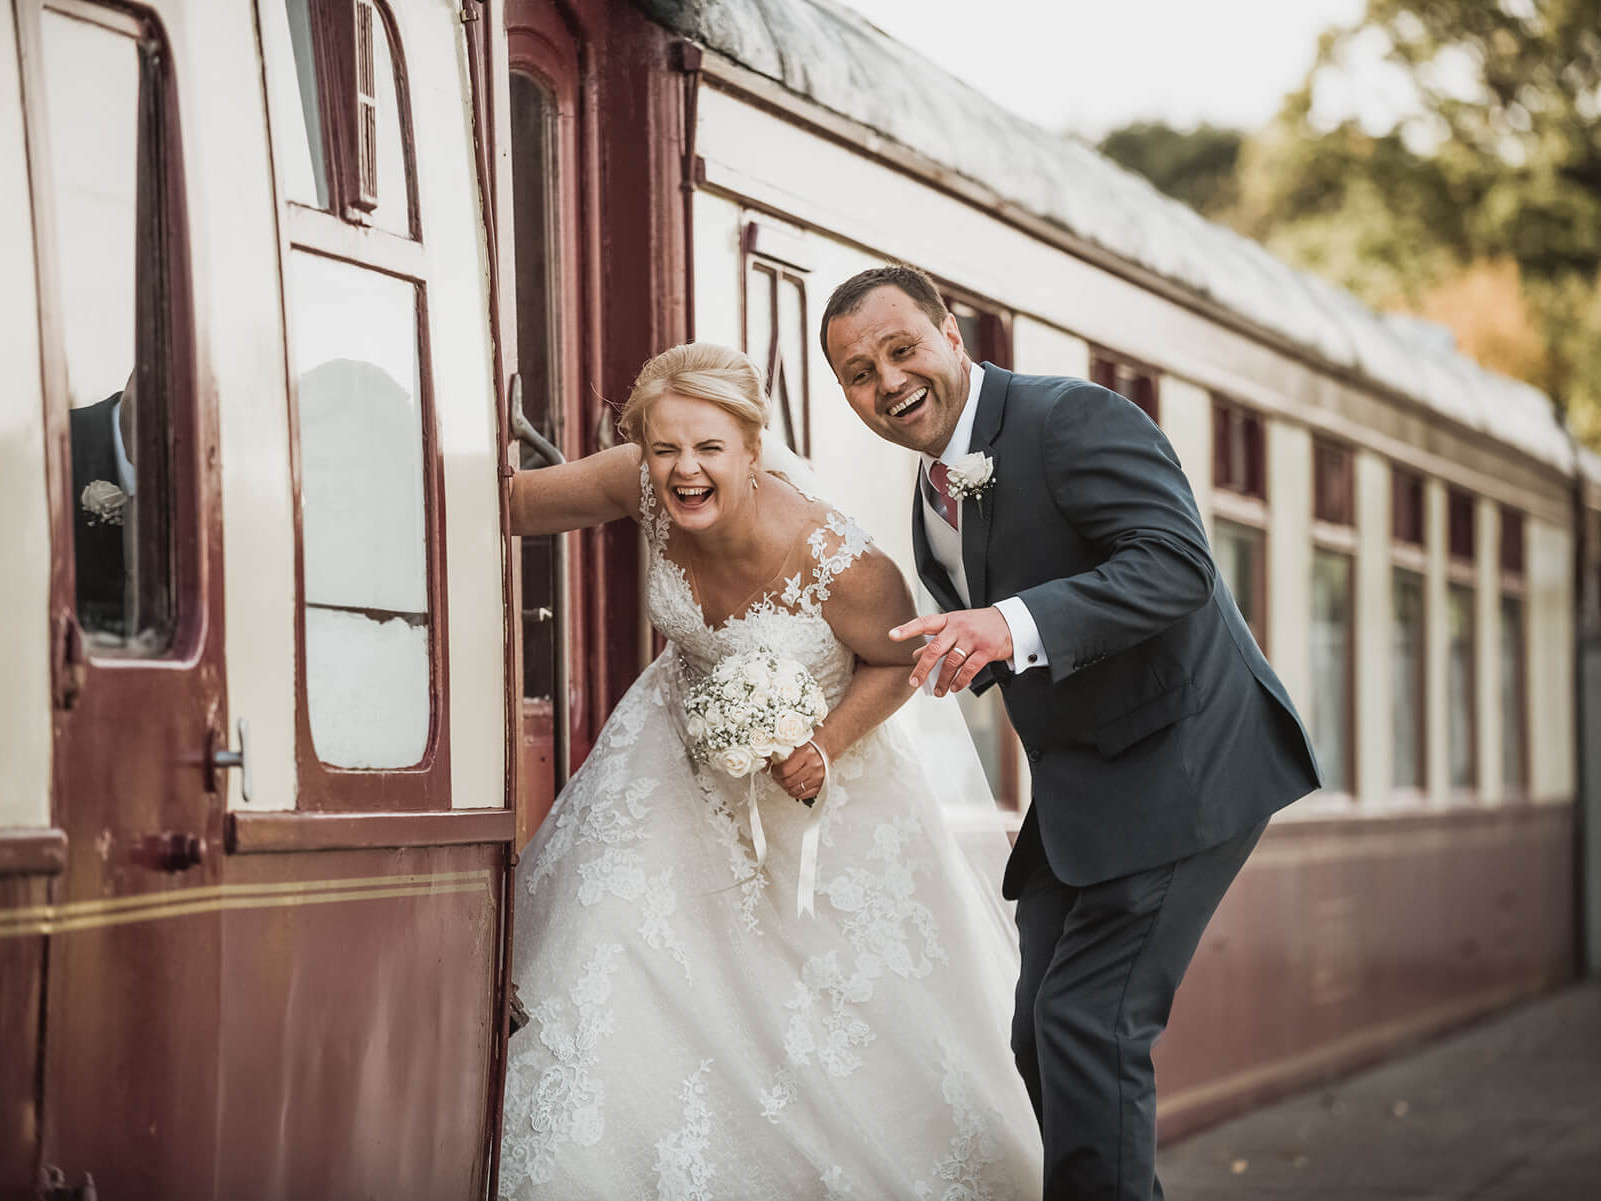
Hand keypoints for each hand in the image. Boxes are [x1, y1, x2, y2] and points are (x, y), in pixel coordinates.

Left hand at [769, 739, 827, 804]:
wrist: (825, 749)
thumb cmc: (810, 747)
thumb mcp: (795, 745)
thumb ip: (782, 753)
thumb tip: (768, 763)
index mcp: (806, 754)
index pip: (784, 770)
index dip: (775, 772)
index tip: (773, 770)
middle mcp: (814, 766)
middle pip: (788, 782)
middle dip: (778, 780)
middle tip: (777, 776)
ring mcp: (818, 778)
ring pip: (794, 791)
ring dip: (785, 787)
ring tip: (784, 781)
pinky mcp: (821, 785)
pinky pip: (803, 795)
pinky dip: (795, 792)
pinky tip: (793, 786)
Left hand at [890, 608, 1012, 696]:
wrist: (1010, 622)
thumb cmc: (979, 625)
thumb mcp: (956, 627)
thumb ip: (936, 639)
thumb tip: (915, 654)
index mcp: (949, 620)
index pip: (924, 623)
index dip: (907, 629)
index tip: (892, 635)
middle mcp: (959, 628)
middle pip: (935, 649)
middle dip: (922, 668)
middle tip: (914, 683)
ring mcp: (973, 638)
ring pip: (952, 662)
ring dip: (943, 680)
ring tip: (939, 692)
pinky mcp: (986, 650)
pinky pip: (970, 669)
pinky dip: (960, 681)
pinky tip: (955, 688)